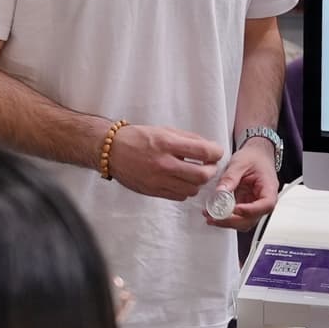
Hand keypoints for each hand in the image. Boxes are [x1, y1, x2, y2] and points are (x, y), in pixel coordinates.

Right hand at [105, 123, 222, 201]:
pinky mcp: (153, 191)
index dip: (216, 153)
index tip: (216, 152)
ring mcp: (158, 180)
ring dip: (198, 182)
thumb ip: (188, 139)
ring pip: (192, 189)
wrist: (112, 151)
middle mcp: (163, 163)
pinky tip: (182, 181)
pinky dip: (186, 190)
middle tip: (209, 165)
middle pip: (201, 176)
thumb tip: (210, 148)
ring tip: (194, 173)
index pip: (203, 152)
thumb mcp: (165, 130)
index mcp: (167, 144)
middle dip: (211, 171)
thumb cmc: (138, 138)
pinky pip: (179, 196)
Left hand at [204, 138, 278, 229]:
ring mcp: (254, 205)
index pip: (265, 205)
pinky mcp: (245, 206)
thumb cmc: (255, 157)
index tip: (234, 209)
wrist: (257, 154)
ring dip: (227, 222)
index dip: (250, 210)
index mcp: (268, 188)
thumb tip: (221, 192)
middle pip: (252, 219)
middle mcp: (263, 200)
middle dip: (232, 221)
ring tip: (211, 217)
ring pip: (243, 222)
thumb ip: (231, 177)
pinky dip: (225, 217)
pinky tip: (213, 214)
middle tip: (215, 217)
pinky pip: (236, 216)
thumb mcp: (241, 163)